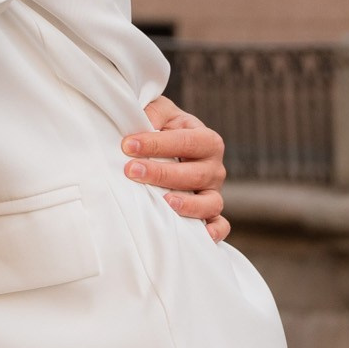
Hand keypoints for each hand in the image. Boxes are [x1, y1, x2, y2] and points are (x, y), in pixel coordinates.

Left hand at [124, 95, 229, 242]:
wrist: (169, 147)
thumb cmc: (161, 128)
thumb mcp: (158, 112)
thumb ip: (153, 113)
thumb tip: (142, 123)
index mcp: (205, 139)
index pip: (186, 141)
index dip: (157, 144)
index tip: (128, 145)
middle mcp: (214, 167)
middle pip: (196, 174)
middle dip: (162, 173)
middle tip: (131, 171)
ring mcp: (214, 192)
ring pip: (210, 202)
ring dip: (188, 204)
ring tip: (164, 202)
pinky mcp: (211, 213)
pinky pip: (220, 225)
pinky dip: (215, 231)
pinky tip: (200, 235)